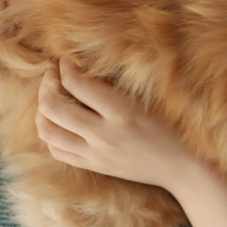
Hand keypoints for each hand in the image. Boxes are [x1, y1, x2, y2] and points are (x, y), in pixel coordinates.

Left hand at [35, 59, 195, 188]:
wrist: (183, 166)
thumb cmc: (175, 126)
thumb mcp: (152, 100)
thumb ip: (120, 86)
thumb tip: (89, 68)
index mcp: (123, 112)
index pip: (77, 84)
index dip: (66, 67)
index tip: (67, 60)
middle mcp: (104, 134)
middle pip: (53, 107)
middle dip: (47, 85)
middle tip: (53, 76)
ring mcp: (96, 153)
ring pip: (48, 131)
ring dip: (43, 111)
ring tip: (51, 98)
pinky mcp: (94, 166)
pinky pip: (57, 150)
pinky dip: (51, 134)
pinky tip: (60, 123)